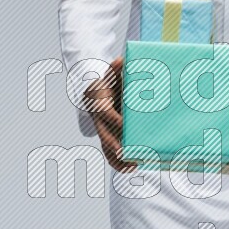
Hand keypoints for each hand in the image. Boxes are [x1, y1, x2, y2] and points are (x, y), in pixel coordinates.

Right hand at [82, 55, 136, 171]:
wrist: (95, 91)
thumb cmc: (108, 81)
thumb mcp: (112, 72)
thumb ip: (116, 67)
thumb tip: (122, 60)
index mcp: (99, 103)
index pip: (106, 113)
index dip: (115, 120)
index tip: (126, 125)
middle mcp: (99, 120)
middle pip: (105, 135)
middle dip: (115, 145)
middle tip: (127, 153)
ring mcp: (102, 130)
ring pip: (107, 147)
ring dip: (118, 158)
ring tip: (133, 165)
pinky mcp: (107, 137)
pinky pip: (110, 153)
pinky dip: (118, 162)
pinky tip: (131, 167)